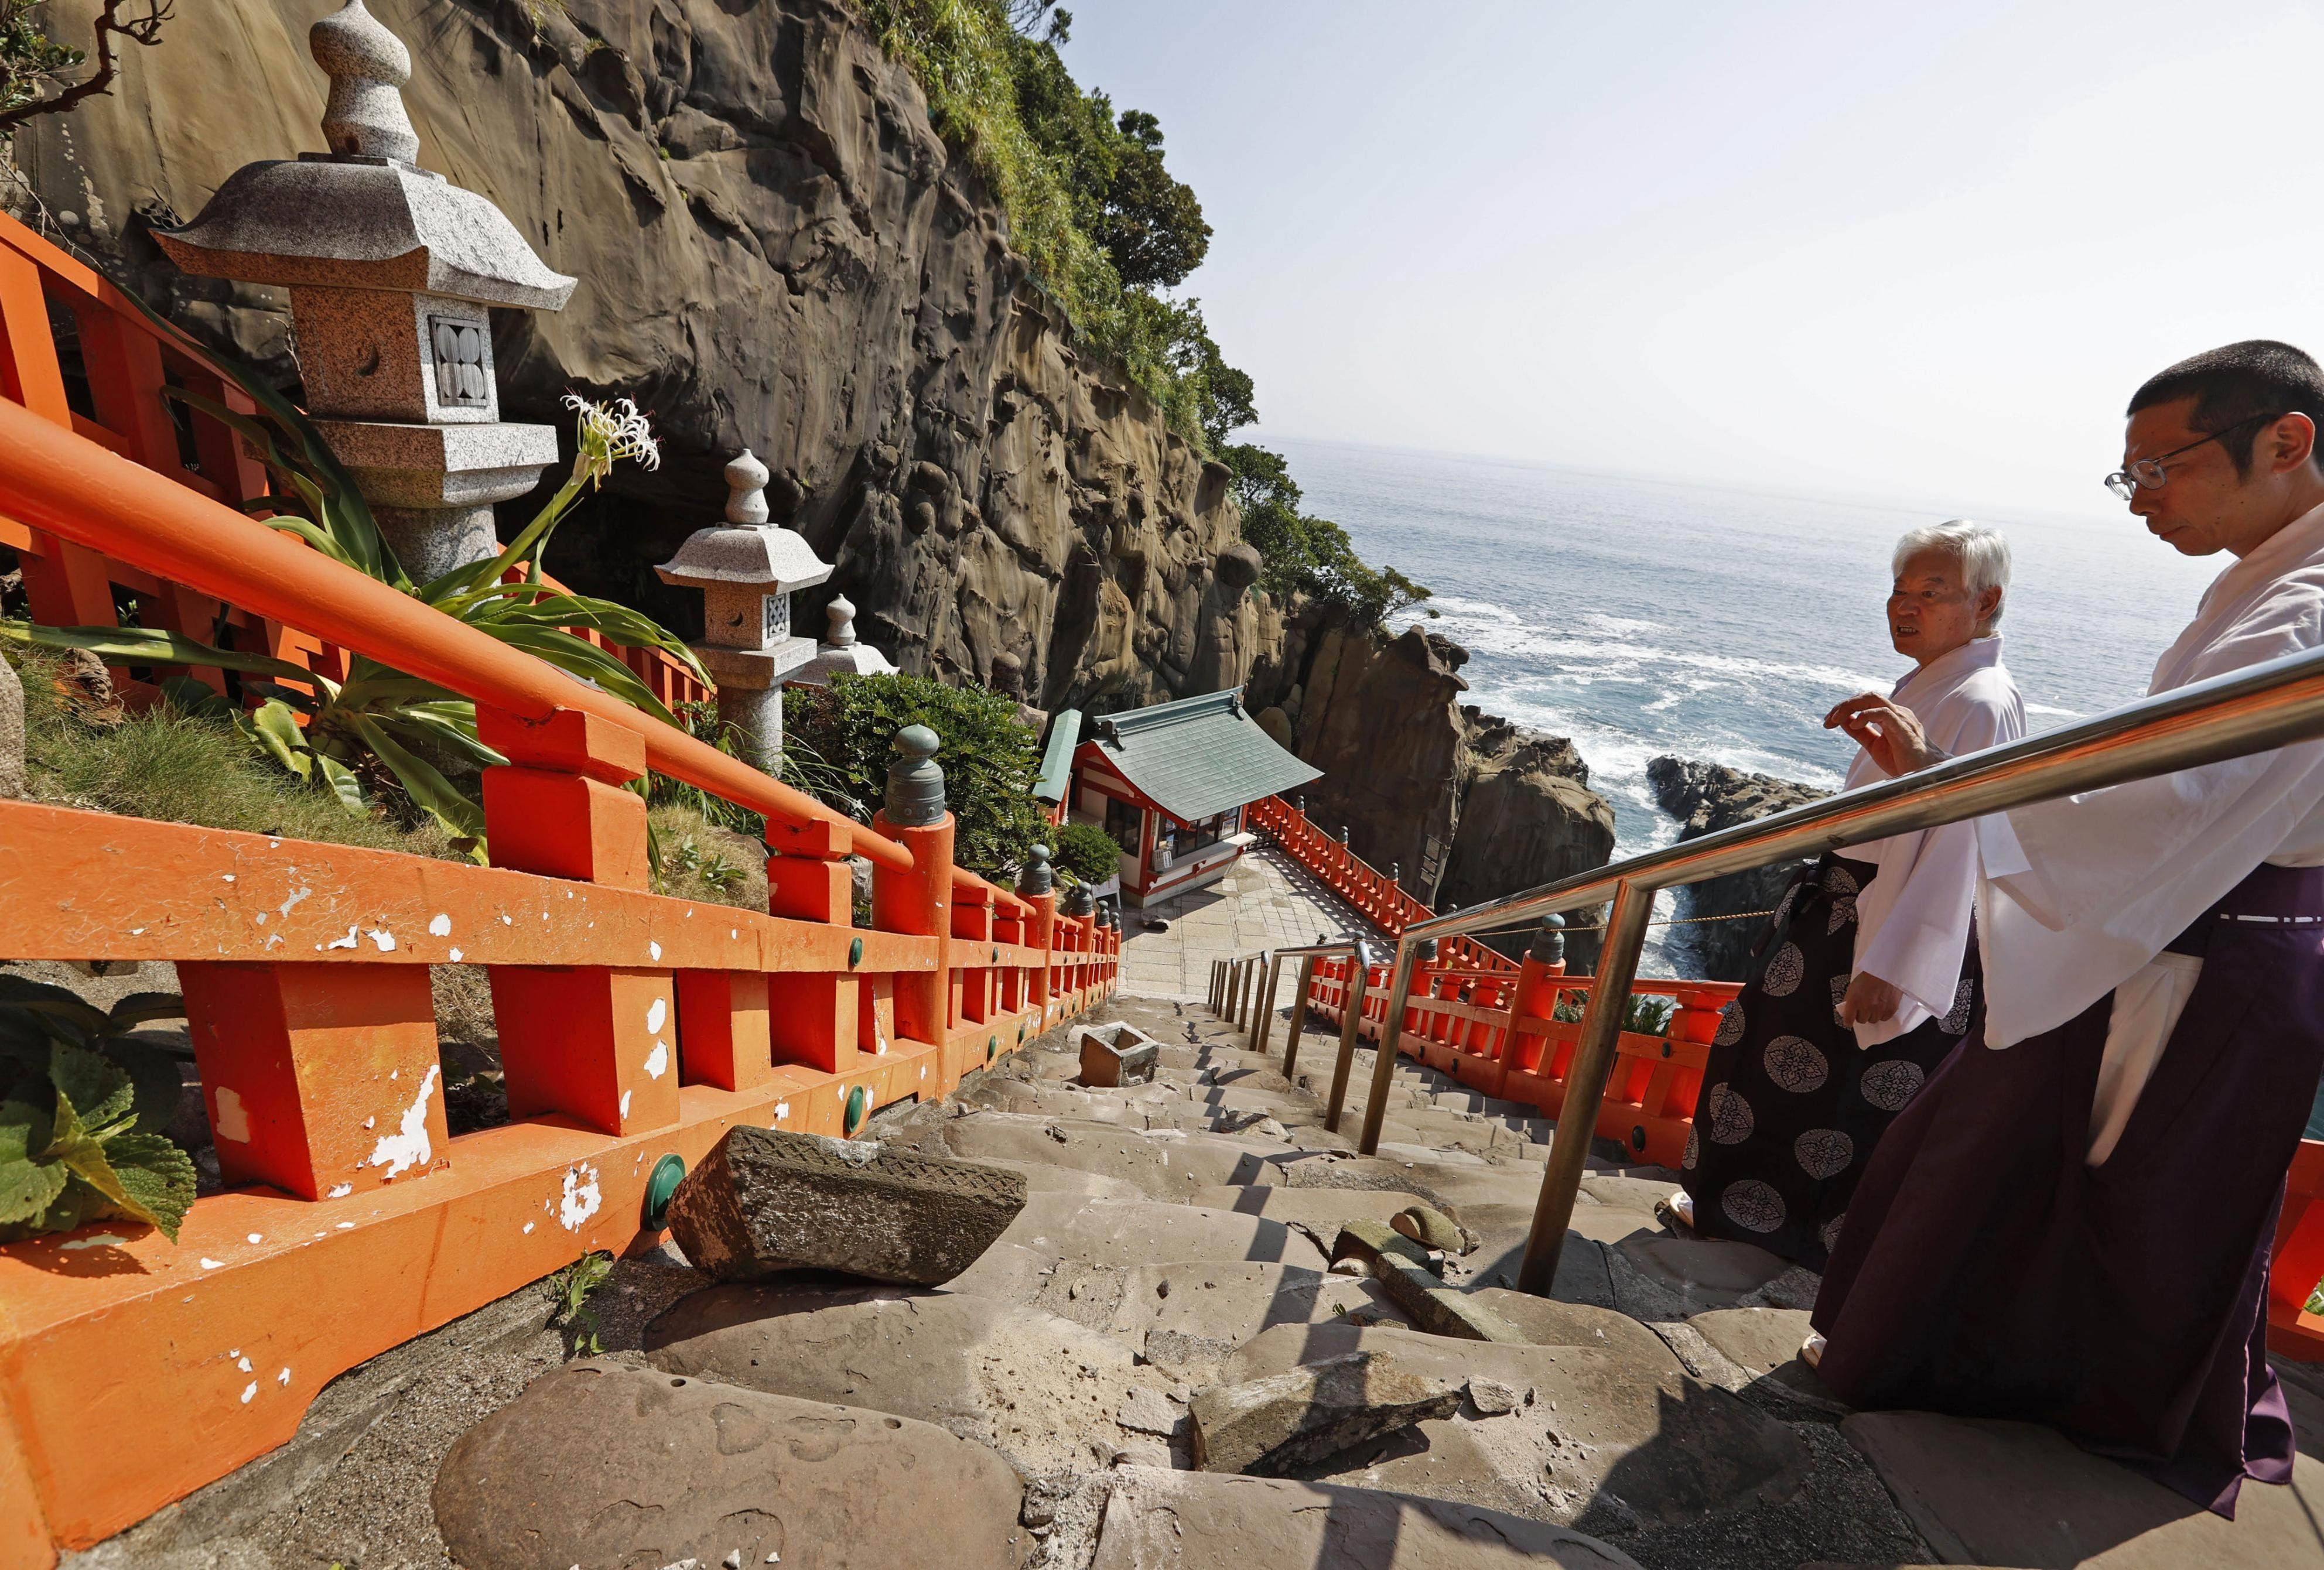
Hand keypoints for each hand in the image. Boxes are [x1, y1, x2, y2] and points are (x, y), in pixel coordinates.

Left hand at [1823, 692, 1944, 774]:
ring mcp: (1901, 718)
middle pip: (1866, 695)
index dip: (1843, 708)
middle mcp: (1896, 712)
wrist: (1925, 777)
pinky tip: (1855, 725)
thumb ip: (1861, 732)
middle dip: (1843, 704)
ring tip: (1834, 720)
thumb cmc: (1904, 761)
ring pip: (1873, 698)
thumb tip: (1843, 721)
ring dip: (1850, 706)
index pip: (1864, 701)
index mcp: (1890, 715)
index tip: (1827, 722)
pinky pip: (1884, 712)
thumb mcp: (1874, 745)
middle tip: (1827, 720)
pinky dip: (1866, 715)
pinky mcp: (1904, 728)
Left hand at [1838, 970, 1902, 1027]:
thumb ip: (1848, 1000)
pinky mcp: (1890, 1009)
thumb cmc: (1869, 977)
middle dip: (1861, 1014)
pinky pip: (1884, 1018)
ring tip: (1874, 1004)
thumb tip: (1843, 1010)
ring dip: (1872, 1014)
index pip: (1848, 1019)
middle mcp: (1866, 1006)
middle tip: (1864, 1007)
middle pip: (1861, 1020)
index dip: (1848, 1021)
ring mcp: (1879, 1009)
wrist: (1885, 971)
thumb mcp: (1852, 987)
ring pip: (1873, 1020)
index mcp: (1854, 1001)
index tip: (1849, 1021)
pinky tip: (1881, 1005)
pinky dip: (1882, 1013)